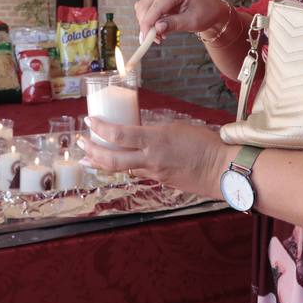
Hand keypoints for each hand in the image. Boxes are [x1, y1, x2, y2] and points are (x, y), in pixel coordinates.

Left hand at [78, 116, 236, 200]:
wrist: (223, 170)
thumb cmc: (205, 143)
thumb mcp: (176, 128)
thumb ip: (155, 132)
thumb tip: (140, 132)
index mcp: (155, 140)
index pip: (118, 134)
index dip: (100, 128)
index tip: (88, 121)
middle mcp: (150, 159)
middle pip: (111, 159)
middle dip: (91, 151)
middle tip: (79, 142)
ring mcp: (155, 173)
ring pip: (121, 168)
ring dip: (102, 162)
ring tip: (88, 157)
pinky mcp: (161, 182)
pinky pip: (138, 173)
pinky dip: (124, 167)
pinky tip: (118, 162)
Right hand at [134, 0, 230, 43]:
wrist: (212, 9)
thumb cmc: (206, 13)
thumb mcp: (192, 21)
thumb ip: (174, 24)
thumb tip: (157, 29)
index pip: (155, 6)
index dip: (148, 23)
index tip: (145, 39)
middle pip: (145, 6)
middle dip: (146, 25)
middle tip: (156, 40)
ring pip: (143, 8)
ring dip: (147, 24)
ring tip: (161, 36)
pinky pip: (147, 10)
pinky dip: (150, 21)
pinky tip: (160, 30)